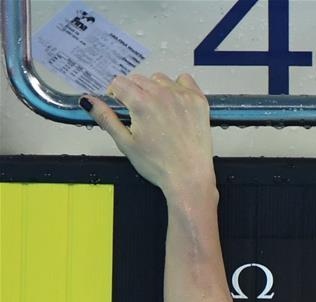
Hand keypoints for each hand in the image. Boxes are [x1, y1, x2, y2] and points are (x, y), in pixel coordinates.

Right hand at [82, 73, 215, 197]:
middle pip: (138, 79)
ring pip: (160, 79)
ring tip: (159, 112)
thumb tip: (88, 101)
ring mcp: (182, 96)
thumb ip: (106, 118)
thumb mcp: (125, 144)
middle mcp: (162, 94)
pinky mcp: (198, 100)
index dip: (116, 95)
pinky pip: (184, 80)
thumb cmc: (158, 166)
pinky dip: (178, 88)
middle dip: (134, 93)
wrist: (189, 179)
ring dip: (155, 90)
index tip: (121, 106)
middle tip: (140, 115)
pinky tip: (176, 105)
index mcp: (141, 103)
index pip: (119, 83)